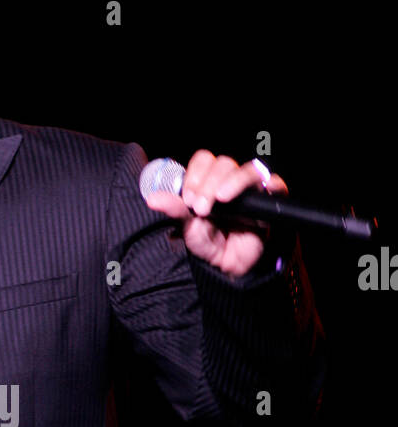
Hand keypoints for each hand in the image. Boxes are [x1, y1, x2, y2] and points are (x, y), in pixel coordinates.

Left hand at [144, 150, 287, 275]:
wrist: (227, 266)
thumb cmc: (207, 242)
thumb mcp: (187, 226)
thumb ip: (173, 209)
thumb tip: (151, 199)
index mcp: (208, 181)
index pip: (204, 161)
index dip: (195, 174)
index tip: (187, 198)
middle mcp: (230, 181)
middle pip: (224, 164)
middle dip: (209, 183)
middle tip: (200, 207)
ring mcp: (251, 190)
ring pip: (247, 171)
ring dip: (232, 182)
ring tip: (220, 200)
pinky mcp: (269, 202)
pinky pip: (276, 185)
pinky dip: (271, 184)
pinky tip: (264, 189)